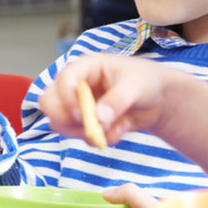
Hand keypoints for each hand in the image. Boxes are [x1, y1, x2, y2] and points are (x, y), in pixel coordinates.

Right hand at [40, 55, 207, 178]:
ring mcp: (76, 105)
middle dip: (67, 119)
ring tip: (115, 128)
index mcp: (84, 68)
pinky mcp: (84, 122)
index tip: (82, 116)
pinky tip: (119, 130)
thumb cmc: (146, 82)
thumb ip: (117, 100)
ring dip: (86, 132)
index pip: (62, 80)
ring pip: (60, 123)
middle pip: (48, 103)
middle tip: (89, 127)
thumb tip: (99, 118)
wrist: (159, 100)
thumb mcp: (136, 86)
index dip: (67, 99)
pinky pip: (79, 136)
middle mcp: (74, 86)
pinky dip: (99, 139)